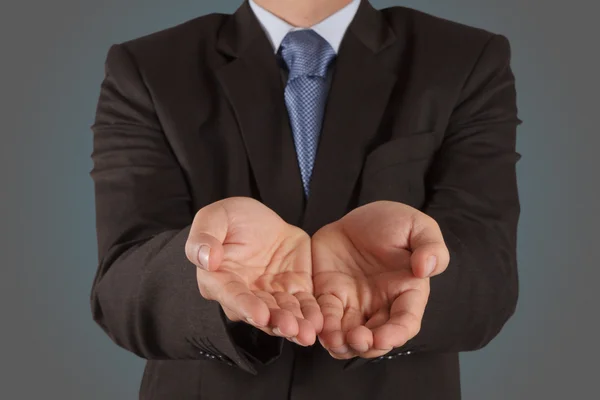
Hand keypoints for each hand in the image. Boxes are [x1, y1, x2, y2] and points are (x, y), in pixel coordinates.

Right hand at [185, 197, 321, 345]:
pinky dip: (312, 314)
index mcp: (220, 280)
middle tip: (291, 328)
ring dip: (296, 325)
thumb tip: (206, 260)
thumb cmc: (230, 218)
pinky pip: (304, 305)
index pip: (232, 296)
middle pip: (261, 313)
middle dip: (276, 322)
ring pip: (284, 314)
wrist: (260, 218)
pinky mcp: (294, 290)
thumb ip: (204, 238)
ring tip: (308, 332)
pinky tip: (320, 322)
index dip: (245, 306)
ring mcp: (271, 295)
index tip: (259, 314)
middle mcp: (246, 295)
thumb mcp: (214, 218)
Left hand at [312, 201, 448, 358]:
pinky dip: (320, 327)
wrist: (359, 216)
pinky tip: (315, 327)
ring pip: (348, 335)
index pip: (405, 322)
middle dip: (366, 344)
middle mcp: (381, 305)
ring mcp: (354, 304)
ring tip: (333, 340)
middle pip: (375, 337)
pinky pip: (324, 317)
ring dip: (341, 343)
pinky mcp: (329, 296)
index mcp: (406, 293)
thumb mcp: (418, 227)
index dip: (395, 334)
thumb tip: (426, 268)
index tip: (384, 338)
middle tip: (356, 339)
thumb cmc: (395, 222)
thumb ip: (430, 246)